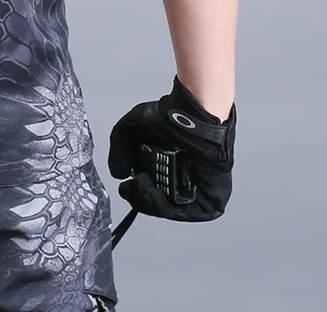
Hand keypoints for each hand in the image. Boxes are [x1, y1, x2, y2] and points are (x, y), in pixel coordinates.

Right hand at [108, 75, 235, 220]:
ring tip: (141, 185)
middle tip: (132, 186)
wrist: (194, 115)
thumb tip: (117, 171)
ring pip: (170, 209)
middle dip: (141, 197)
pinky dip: (166, 206)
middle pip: (158, 201)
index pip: (150, 189)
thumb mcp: (132, 127)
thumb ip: (119, 147)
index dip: (135, 192)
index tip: (125, 186)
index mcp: (168, 164)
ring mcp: (197, 191)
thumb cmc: (171, 115)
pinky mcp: (210, 200)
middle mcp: (183, 178)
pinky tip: (152, 191)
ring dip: (150, 201)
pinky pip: (185, 211)